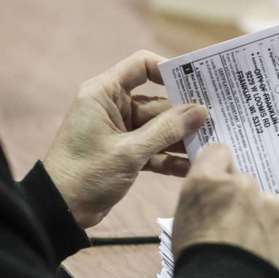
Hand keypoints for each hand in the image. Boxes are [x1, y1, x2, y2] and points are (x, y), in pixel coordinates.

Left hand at [44, 50, 207, 228]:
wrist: (59, 211)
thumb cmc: (85, 174)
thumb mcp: (129, 152)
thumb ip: (166, 130)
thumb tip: (201, 111)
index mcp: (104, 94)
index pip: (141, 66)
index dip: (169, 70)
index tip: (196, 83)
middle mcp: (114, 108)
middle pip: (159, 102)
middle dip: (186, 114)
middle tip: (218, 119)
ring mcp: (122, 131)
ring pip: (161, 128)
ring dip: (183, 138)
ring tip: (212, 144)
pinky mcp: (127, 153)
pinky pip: (156, 149)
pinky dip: (172, 158)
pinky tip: (193, 167)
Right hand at [172, 144, 278, 277]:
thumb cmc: (198, 262)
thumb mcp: (184, 222)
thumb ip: (204, 198)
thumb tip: (217, 194)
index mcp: (207, 181)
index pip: (219, 152)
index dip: (220, 166)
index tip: (222, 180)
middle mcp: (242, 183)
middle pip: (245, 182)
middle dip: (242, 200)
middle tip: (235, 229)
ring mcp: (271, 201)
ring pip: (268, 204)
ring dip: (263, 218)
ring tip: (252, 249)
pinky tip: (269, 254)